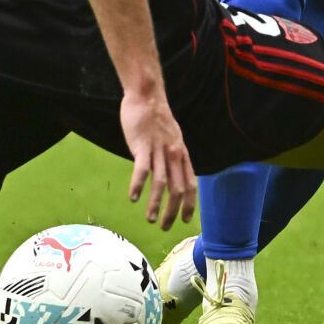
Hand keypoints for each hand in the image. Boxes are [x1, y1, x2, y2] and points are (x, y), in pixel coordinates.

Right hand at [120, 85, 195, 230]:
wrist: (147, 95)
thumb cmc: (156, 117)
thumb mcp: (172, 138)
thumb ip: (171, 156)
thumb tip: (167, 174)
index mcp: (181, 154)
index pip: (191, 184)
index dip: (189, 204)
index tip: (184, 220)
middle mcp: (173, 154)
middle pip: (177, 189)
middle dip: (172, 211)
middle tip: (164, 227)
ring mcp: (158, 150)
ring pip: (161, 183)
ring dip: (156, 205)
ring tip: (150, 219)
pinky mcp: (142, 145)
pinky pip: (142, 169)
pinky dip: (138, 185)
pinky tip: (133, 198)